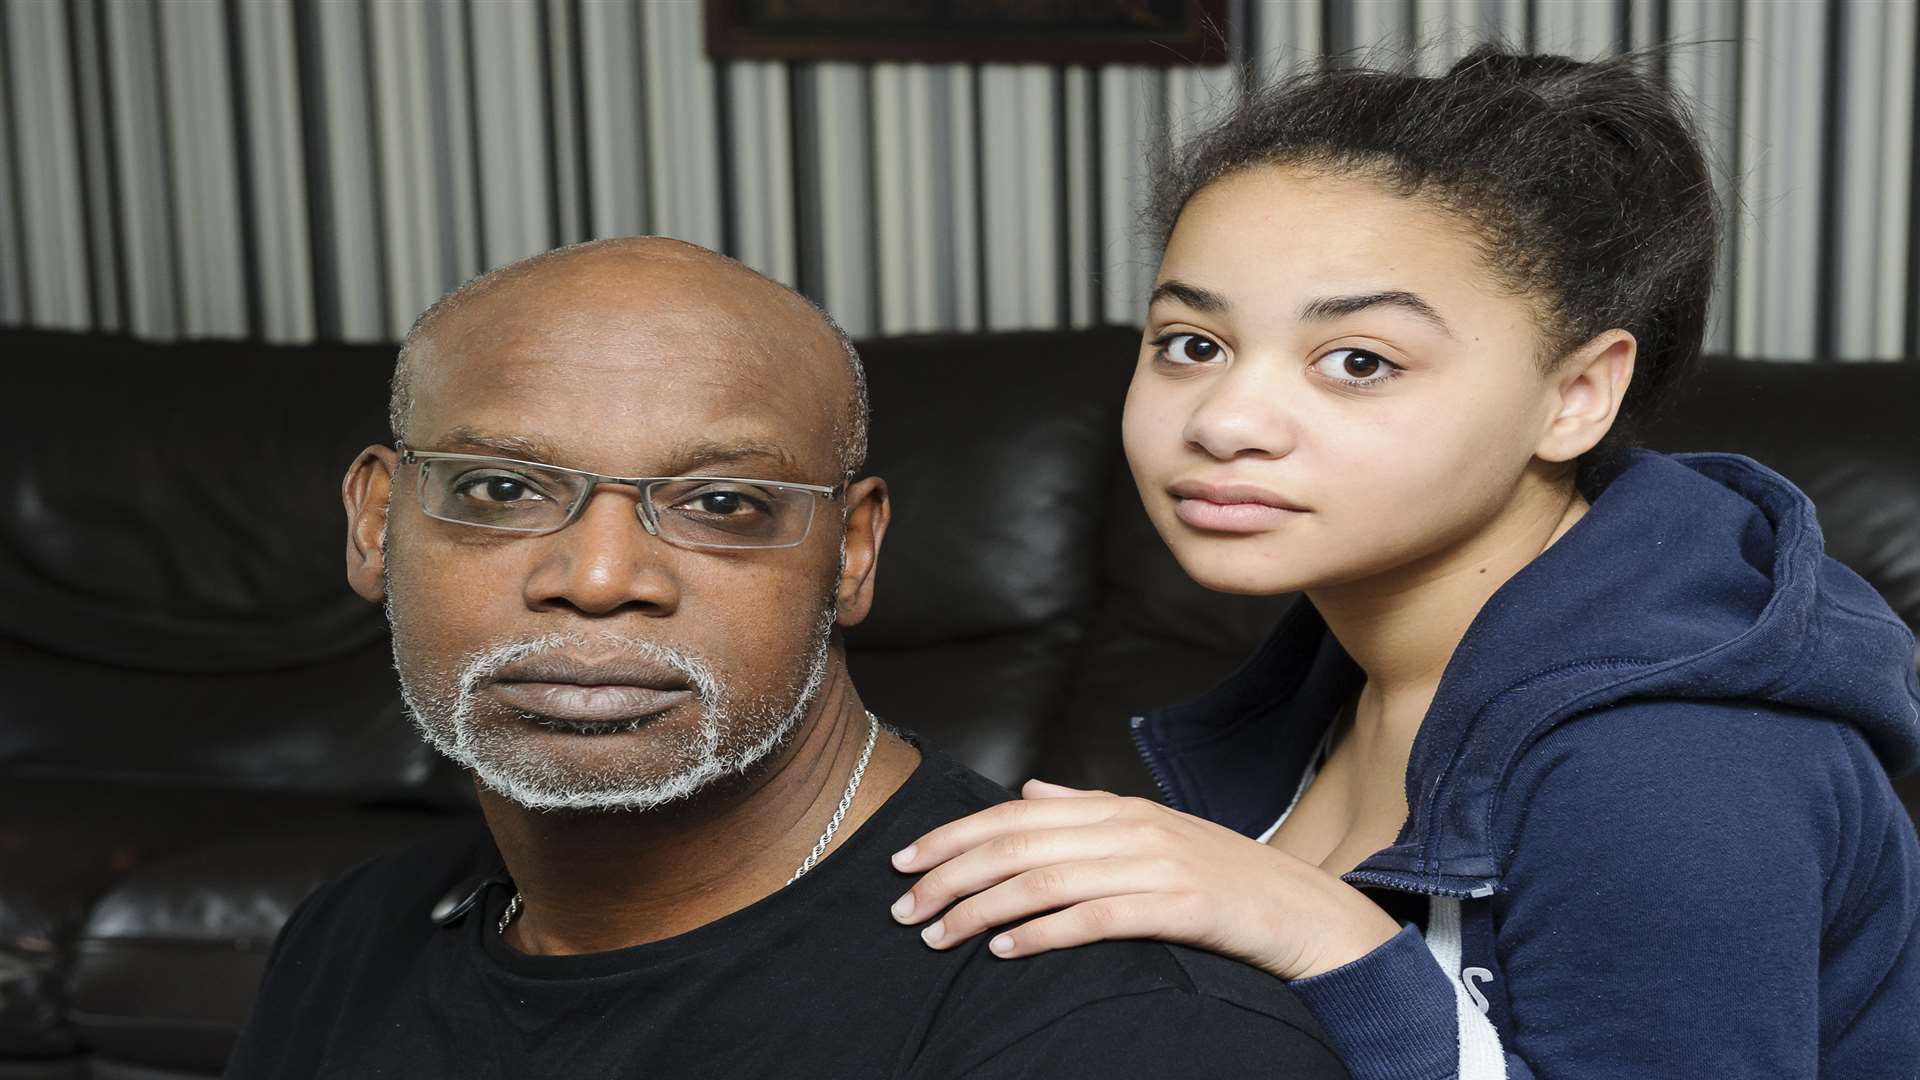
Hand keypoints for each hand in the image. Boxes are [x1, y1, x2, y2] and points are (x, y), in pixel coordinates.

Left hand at [888, 779, 1402, 980]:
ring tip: (937, 936)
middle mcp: (1129, 828)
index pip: (1014, 816)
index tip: (903, 861)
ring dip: (979, 910)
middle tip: (903, 909)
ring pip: (1044, 881)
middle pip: (1017, 846)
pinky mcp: (1178, 906)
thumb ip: (1087, 810)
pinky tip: (1004, 952)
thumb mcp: (1153, 833)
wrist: (1306, 913)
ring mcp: (1155, 865)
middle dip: (949, 876)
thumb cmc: (1223, 879)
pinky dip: (1042, 934)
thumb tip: (1029, 790)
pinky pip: (1095, 918)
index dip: (953, 837)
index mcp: (1116, 808)